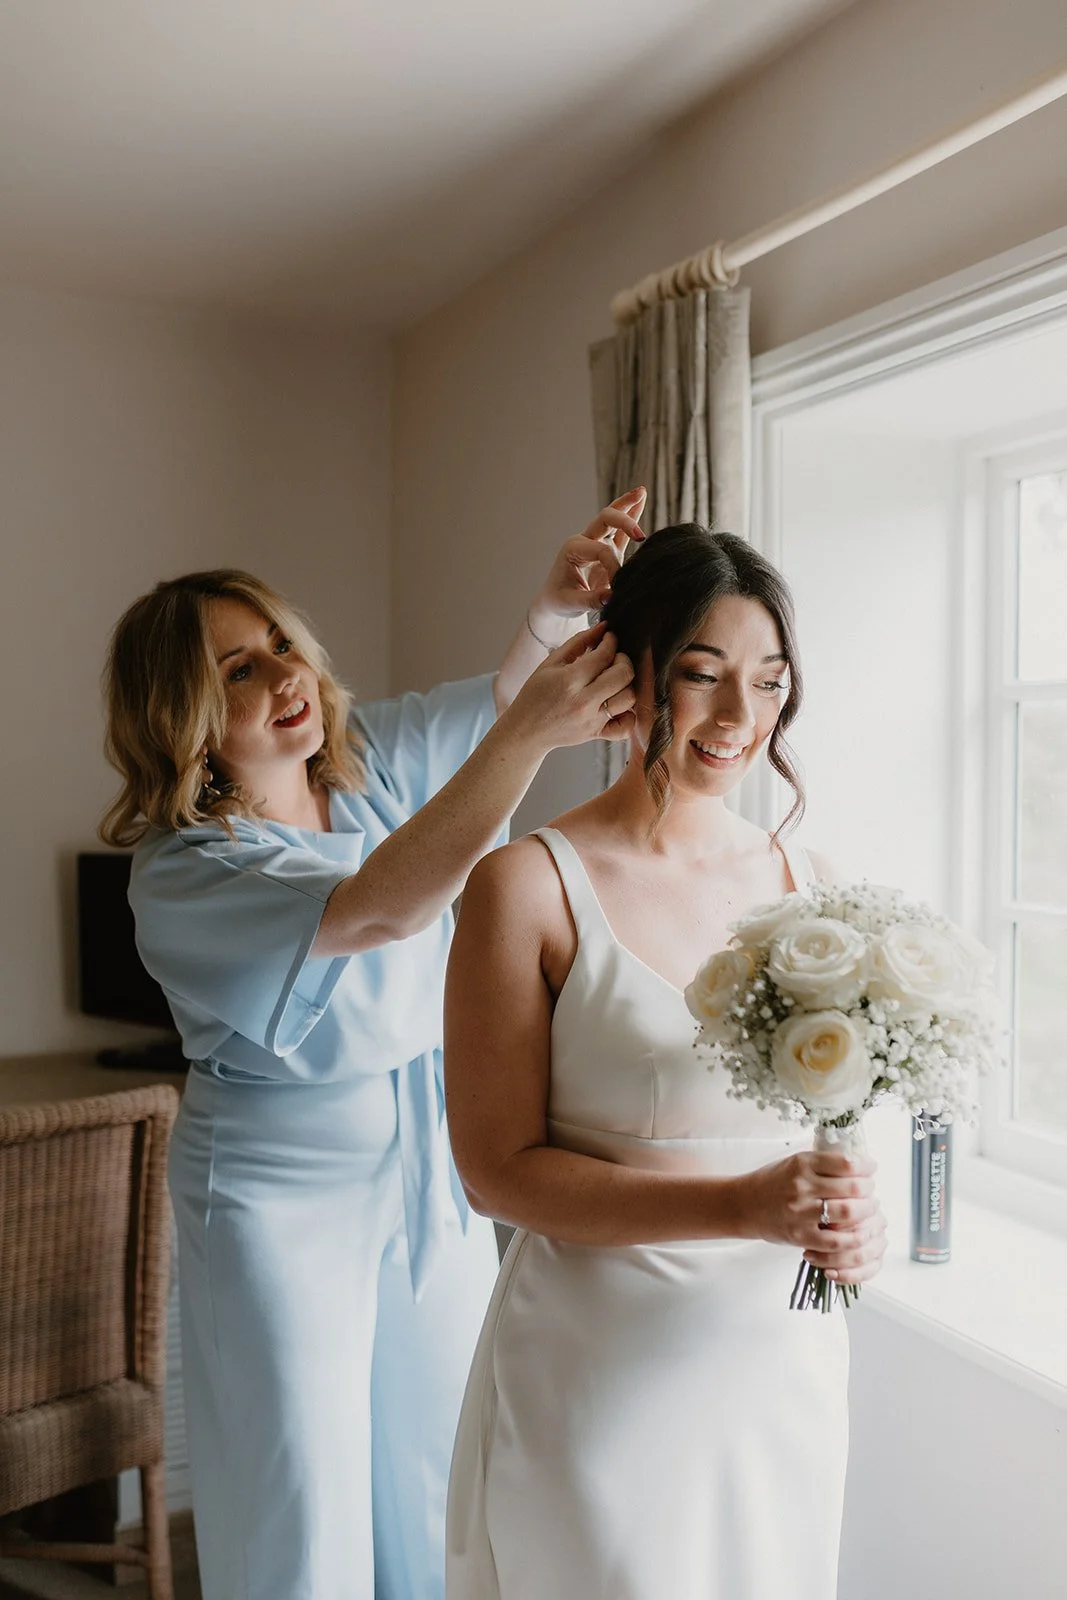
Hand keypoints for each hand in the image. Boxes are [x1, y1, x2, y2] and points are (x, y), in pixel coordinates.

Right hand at [502, 622, 635, 750]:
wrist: (525, 730)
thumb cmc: (535, 696)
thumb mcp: (550, 663)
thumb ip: (578, 642)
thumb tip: (603, 627)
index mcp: (569, 681)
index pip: (604, 655)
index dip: (611, 641)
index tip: (609, 639)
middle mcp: (584, 702)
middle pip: (624, 674)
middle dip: (623, 660)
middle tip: (613, 659)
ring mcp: (592, 721)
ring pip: (629, 697)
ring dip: (626, 684)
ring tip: (614, 681)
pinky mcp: (597, 734)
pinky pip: (626, 726)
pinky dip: (628, 715)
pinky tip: (617, 704)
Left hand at [528, 488, 646, 630]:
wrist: (555, 602)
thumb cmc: (560, 601)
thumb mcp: (570, 603)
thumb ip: (591, 600)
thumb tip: (612, 596)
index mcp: (573, 549)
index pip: (602, 551)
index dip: (614, 567)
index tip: (618, 588)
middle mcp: (584, 540)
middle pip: (605, 519)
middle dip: (623, 521)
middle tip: (640, 535)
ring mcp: (596, 542)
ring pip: (612, 518)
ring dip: (627, 505)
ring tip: (641, 491)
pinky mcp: (606, 549)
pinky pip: (620, 531)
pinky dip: (632, 514)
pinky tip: (641, 498)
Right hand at [734, 1148, 886, 1285]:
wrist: (744, 1205)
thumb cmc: (773, 1182)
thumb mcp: (794, 1162)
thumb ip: (823, 1163)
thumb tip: (858, 1164)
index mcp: (802, 1163)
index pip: (846, 1163)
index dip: (866, 1167)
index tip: (871, 1168)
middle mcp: (802, 1186)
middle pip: (852, 1188)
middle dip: (869, 1189)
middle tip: (871, 1190)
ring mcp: (801, 1213)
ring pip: (848, 1212)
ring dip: (866, 1211)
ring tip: (868, 1208)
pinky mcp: (801, 1236)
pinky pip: (836, 1241)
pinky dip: (853, 1237)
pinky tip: (859, 1232)